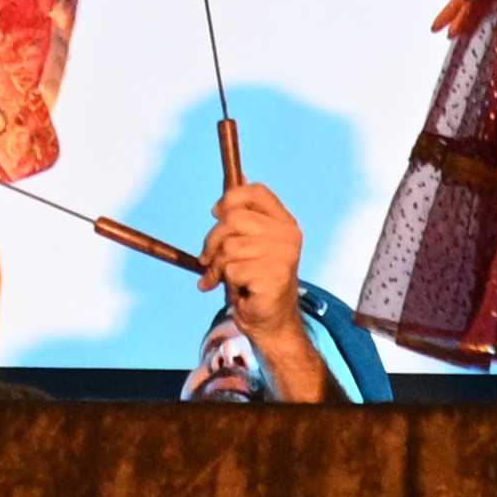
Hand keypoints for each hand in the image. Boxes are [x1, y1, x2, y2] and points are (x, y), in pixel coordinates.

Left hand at [204, 178, 307, 317]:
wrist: (271, 322)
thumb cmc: (256, 280)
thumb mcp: (252, 242)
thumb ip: (245, 212)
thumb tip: (239, 174)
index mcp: (285, 222)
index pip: (256, 191)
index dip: (230, 199)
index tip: (216, 214)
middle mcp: (288, 235)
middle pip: (232, 218)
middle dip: (212, 241)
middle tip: (209, 260)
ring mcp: (283, 256)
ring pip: (228, 247)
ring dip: (216, 267)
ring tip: (223, 279)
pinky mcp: (273, 277)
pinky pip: (231, 269)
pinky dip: (226, 282)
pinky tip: (236, 291)